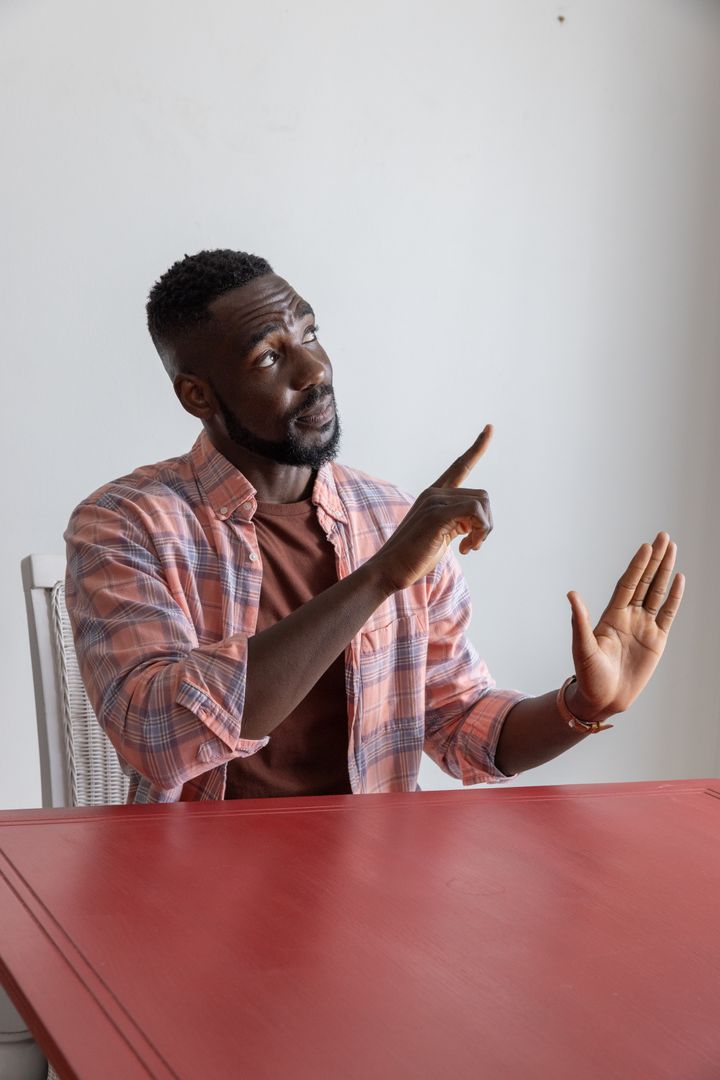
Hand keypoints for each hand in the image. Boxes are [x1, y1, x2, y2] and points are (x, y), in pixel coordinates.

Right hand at [369, 425, 493, 594]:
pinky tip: (465, 549)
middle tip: (473, 545)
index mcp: (434, 495)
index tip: (490, 428)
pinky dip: (479, 531)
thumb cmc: (413, 558)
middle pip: (482, 497)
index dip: (476, 448)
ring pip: (482, 504)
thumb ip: (456, 522)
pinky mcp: (437, 514)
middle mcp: (434, 492)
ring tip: (468, 547)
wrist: (388, 570)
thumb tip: (476, 523)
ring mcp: (434, 501)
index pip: (460, 466)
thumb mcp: (439, 536)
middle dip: (485, 524)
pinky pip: (475, 512)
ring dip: (484, 530)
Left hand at [566, 533, 684, 721]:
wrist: (603, 699)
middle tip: (664, 536)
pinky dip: (675, 596)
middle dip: (655, 559)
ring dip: (665, 571)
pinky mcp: (657, 640)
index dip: (637, 565)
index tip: (646, 546)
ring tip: (672, 549)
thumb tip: (571, 594)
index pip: (628, 583)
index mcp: (611, 615)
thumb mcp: (582, 647)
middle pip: (646, 581)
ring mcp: (644, 626)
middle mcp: (629, 616)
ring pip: (658, 592)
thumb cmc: (588, 675)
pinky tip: (679, 578)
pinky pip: (668, 613)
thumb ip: (580, 620)